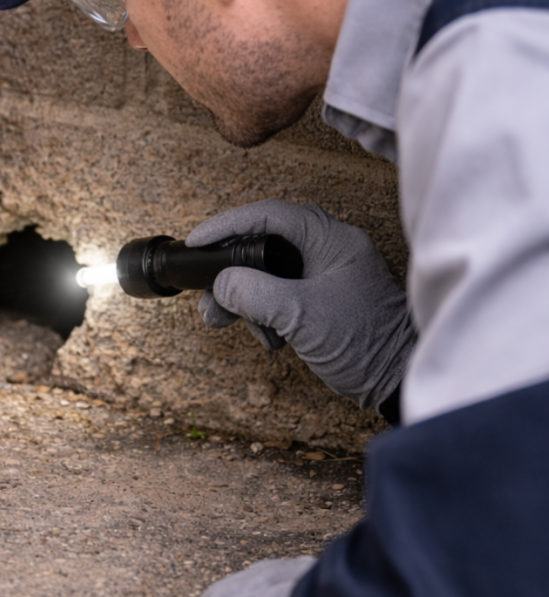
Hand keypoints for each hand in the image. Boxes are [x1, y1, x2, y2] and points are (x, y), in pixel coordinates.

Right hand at [188, 199, 414, 412]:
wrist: (399, 381)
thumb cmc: (365, 344)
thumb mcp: (301, 316)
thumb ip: (256, 294)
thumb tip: (222, 284)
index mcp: (331, 239)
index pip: (270, 215)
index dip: (228, 225)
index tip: (197, 242)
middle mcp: (329, 249)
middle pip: (264, 244)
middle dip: (231, 273)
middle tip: (208, 297)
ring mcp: (326, 274)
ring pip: (268, 272)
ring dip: (245, 299)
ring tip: (225, 323)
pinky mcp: (322, 298)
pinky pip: (280, 294)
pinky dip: (264, 313)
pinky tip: (267, 337)